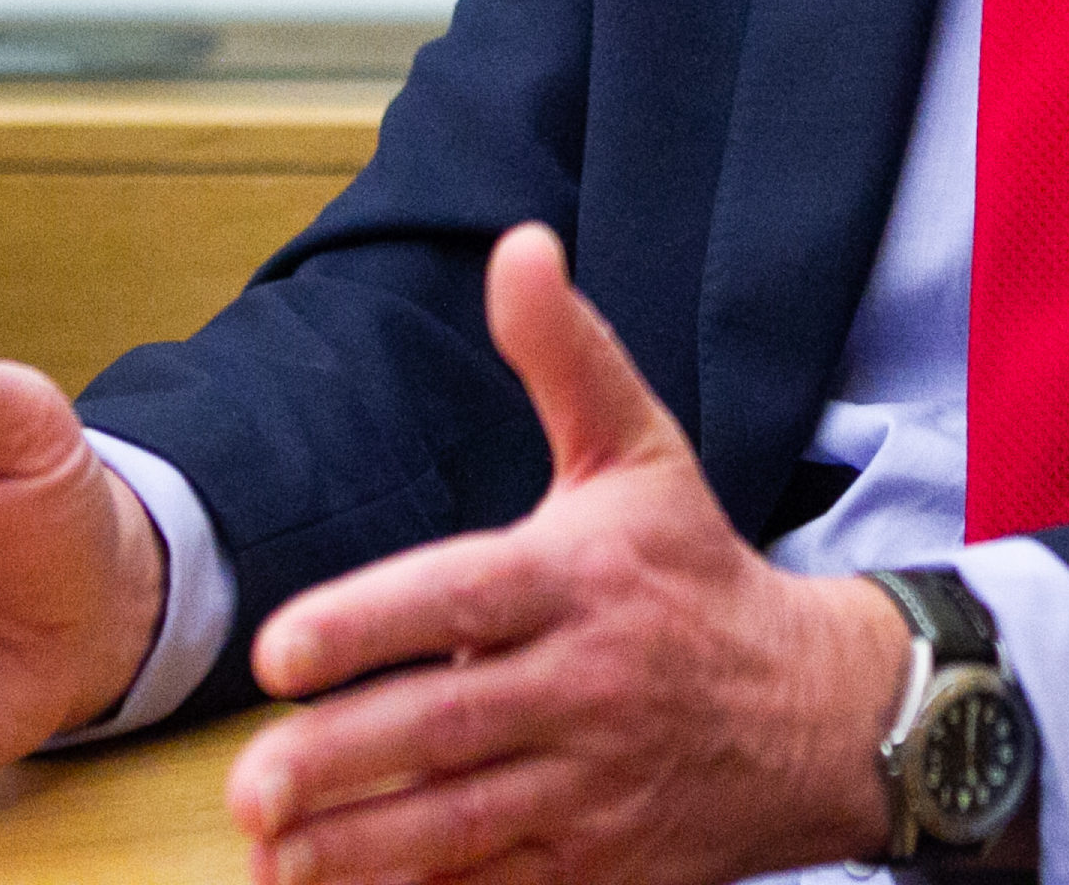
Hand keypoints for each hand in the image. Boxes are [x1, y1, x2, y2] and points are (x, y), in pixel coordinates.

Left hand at [225, 224, 911, 884]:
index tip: (281, 652)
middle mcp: (585, 684)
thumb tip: (519, 245)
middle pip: (447, 726)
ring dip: (358, 848)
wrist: (818, 715)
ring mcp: (590, 786)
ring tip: (275, 854)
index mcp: (582, 579)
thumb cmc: (698, 575)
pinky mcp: (594, 866)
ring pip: (460, 824)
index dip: (369, 624)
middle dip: (341, 760)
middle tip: (251, 785)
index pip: (465, 598)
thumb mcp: (643, 453)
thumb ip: (565, 355)